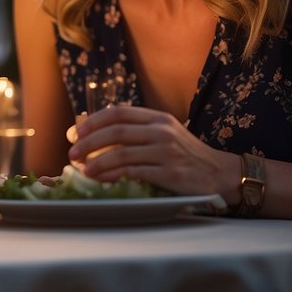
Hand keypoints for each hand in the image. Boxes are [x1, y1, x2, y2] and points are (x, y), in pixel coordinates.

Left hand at [68, 105, 236, 197]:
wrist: (218, 173)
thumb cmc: (185, 154)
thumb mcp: (164, 134)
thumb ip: (137, 132)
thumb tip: (97, 138)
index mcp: (157, 118)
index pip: (119, 112)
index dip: (94, 121)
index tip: (77, 132)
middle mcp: (161, 131)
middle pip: (116, 131)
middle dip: (89, 142)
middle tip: (72, 152)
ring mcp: (166, 152)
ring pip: (122, 153)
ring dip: (97, 162)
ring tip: (83, 169)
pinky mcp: (169, 173)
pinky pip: (134, 172)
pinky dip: (114, 175)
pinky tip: (102, 179)